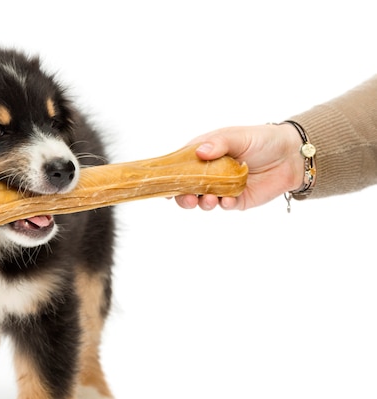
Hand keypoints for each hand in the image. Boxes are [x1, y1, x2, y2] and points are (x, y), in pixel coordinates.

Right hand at [174, 123, 305, 209]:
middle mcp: (209, 173)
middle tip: (187, 199)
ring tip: (210, 199)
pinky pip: (224, 206)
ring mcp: (221, 188)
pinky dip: (223, 204)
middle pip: (186, 188)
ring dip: (202, 202)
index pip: (181, 166)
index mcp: (204, 155)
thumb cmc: (262, 139)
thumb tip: (200, 152)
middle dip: (183, 197)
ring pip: (202, 200)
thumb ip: (219, 143)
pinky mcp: (236, 200)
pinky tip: (229, 199)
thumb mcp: (238, 136)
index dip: (170, 176)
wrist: (291, 155)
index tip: (164, 185)